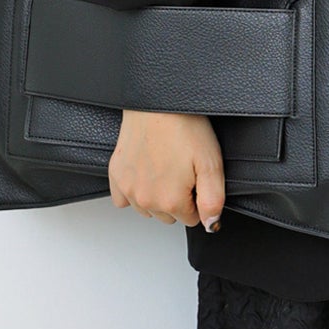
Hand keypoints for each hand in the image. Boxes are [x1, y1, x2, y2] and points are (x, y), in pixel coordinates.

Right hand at [109, 110, 225, 230]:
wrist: (157, 104)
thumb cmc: (184, 128)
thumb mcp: (211, 165)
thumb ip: (213, 201)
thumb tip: (210, 224)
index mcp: (170, 201)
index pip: (192, 219)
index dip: (197, 198)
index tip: (196, 177)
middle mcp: (146, 200)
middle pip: (169, 216)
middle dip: (179, 199)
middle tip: (183, 170)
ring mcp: (128, 188)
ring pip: (148, 209)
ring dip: (157, 196)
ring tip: (166, 167)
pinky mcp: (116, 176)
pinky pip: (123, 200)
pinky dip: (135, 191)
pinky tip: (146, 173)